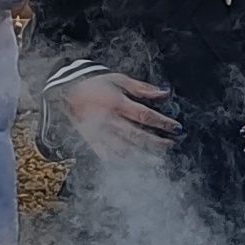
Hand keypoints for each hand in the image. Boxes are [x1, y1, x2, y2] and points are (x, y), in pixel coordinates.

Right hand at [55, 69, 177, 157]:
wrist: (67, 92)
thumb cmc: (96, 85)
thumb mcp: (119, 80)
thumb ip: (142, 88)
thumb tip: (165, 94)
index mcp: (117, 103)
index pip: (144, 116)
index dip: (163, 123)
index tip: (177, 128)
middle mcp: (109, 119)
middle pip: (137, 136)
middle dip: (157, 143)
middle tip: (171, 145)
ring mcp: (100, 133)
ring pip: (124, 150)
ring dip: (143, 157)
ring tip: (158, 160)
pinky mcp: (92, 141)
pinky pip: (108, 156)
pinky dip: (122, 163)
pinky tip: (135, 165)